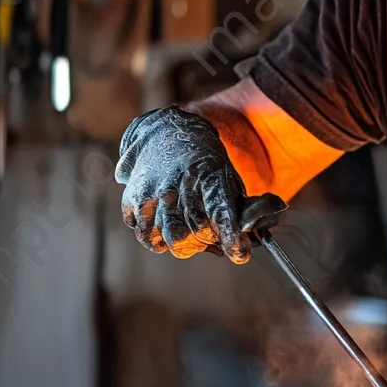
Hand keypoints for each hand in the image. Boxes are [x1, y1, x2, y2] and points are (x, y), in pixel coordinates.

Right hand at [115, 106, 251, 261]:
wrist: (167, 132)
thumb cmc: (204, 162)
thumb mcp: (229, 177)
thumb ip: (240, 209)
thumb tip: (254, 238)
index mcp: (208, 174)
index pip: (221, 211)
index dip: (230, 236)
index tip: (240, 254)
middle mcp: (178, 184)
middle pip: (196, 233)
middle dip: (210, 242)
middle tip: (214, 236)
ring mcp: (152, 194)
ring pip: (170, 240)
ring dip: (185, 243)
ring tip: (191, 228)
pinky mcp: (132, 201)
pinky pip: (147, 236)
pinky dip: (159, 238)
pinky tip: (168, 222)